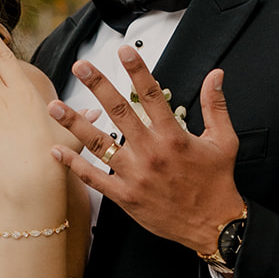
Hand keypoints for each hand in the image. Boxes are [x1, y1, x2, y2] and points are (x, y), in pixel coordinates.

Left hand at [48, 48, 242, 252]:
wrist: (213, 226)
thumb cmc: (217, 183)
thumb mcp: (224, 141)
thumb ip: (216, 105)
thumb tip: (216, 75)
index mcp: (174, 137)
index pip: (151, 95)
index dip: (136, 71)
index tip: (123, 51)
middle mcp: (151, 153)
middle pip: (119, 113)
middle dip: (98, 87)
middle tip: (81, 67)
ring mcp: (135, 175)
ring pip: (99, 144)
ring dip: (75, 124)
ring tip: (54, 106)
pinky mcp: (126, 196)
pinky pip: (94, 179)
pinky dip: (74, 165)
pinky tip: (57, 151)